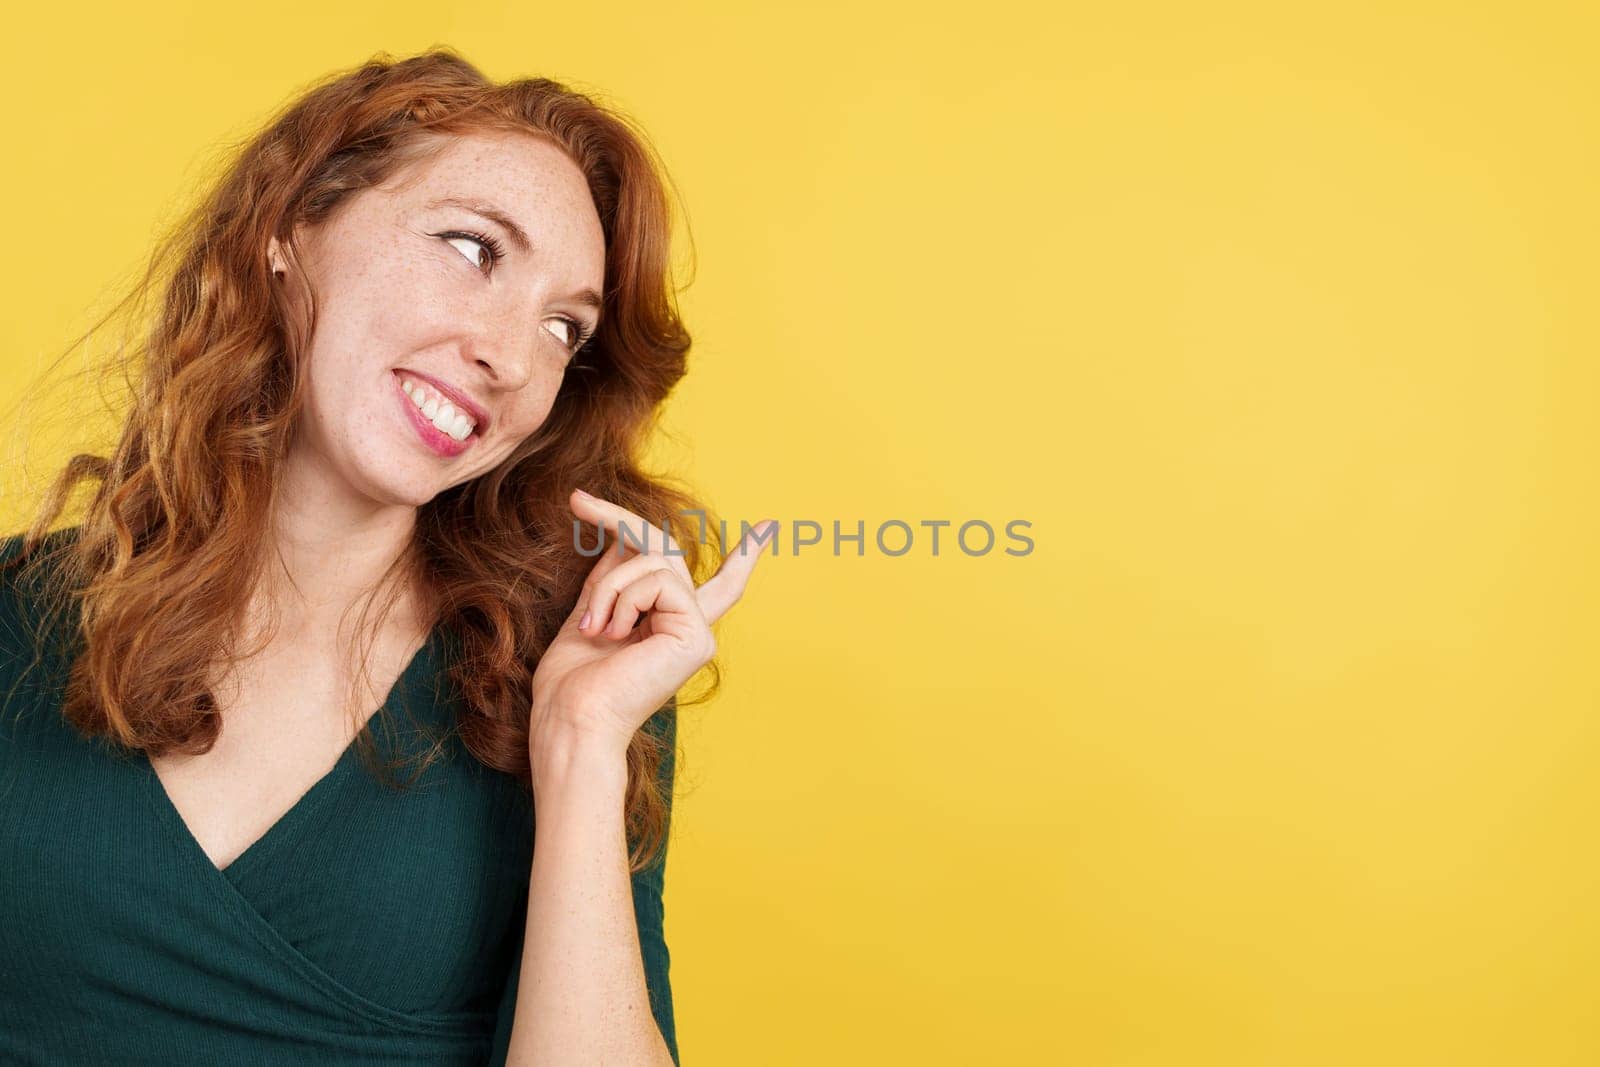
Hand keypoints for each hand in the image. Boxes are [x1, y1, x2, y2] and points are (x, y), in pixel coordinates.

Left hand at [528, 489, 774, 759]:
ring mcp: (698, 632)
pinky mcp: (696, 635)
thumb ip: (613, 579)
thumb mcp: (592, 614)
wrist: (573, 720)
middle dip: (620, 518)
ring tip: (594, 626)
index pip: (720, 587)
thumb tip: (623, 539)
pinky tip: (612, 633)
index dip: (745, 557)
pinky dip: (623, 598)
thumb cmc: (572, 684)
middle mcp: (691, 628)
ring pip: (656, 560)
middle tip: (577, 498)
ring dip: (610, 586)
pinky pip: (658, 580)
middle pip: (667, 549)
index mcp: (671, 628)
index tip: (770, 528)